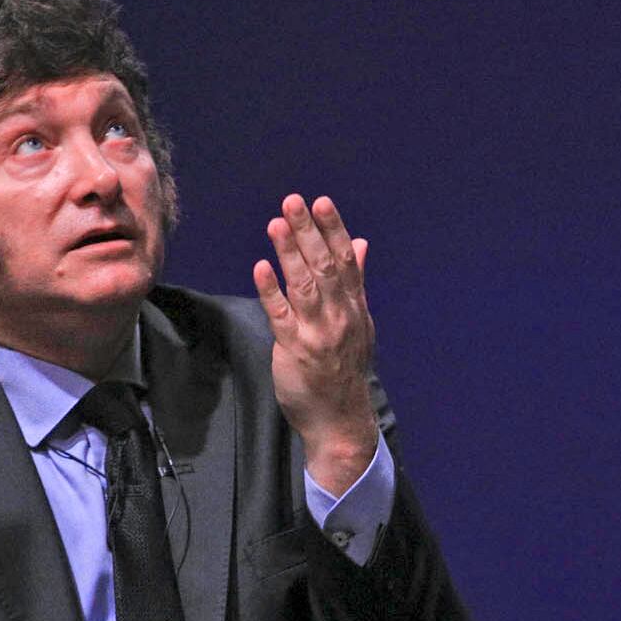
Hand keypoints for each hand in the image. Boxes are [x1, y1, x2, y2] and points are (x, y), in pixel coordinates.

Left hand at [253, 194, 378, 496]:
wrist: (340, 419)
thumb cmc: (345, 368)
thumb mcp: (359, 323)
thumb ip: (355, 282)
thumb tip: (360, 243)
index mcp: (354, 307)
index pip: (345, 261)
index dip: (334, 230)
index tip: (322, 202)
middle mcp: (339, 316)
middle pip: (324, 267)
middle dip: (308, 232)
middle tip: (294, 201)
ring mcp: (317, 333)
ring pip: (304, 286)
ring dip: (290, 254)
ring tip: (276, 224)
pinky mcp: (294, 350)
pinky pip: (281, 316)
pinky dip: (271, 291)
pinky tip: (260, 268)